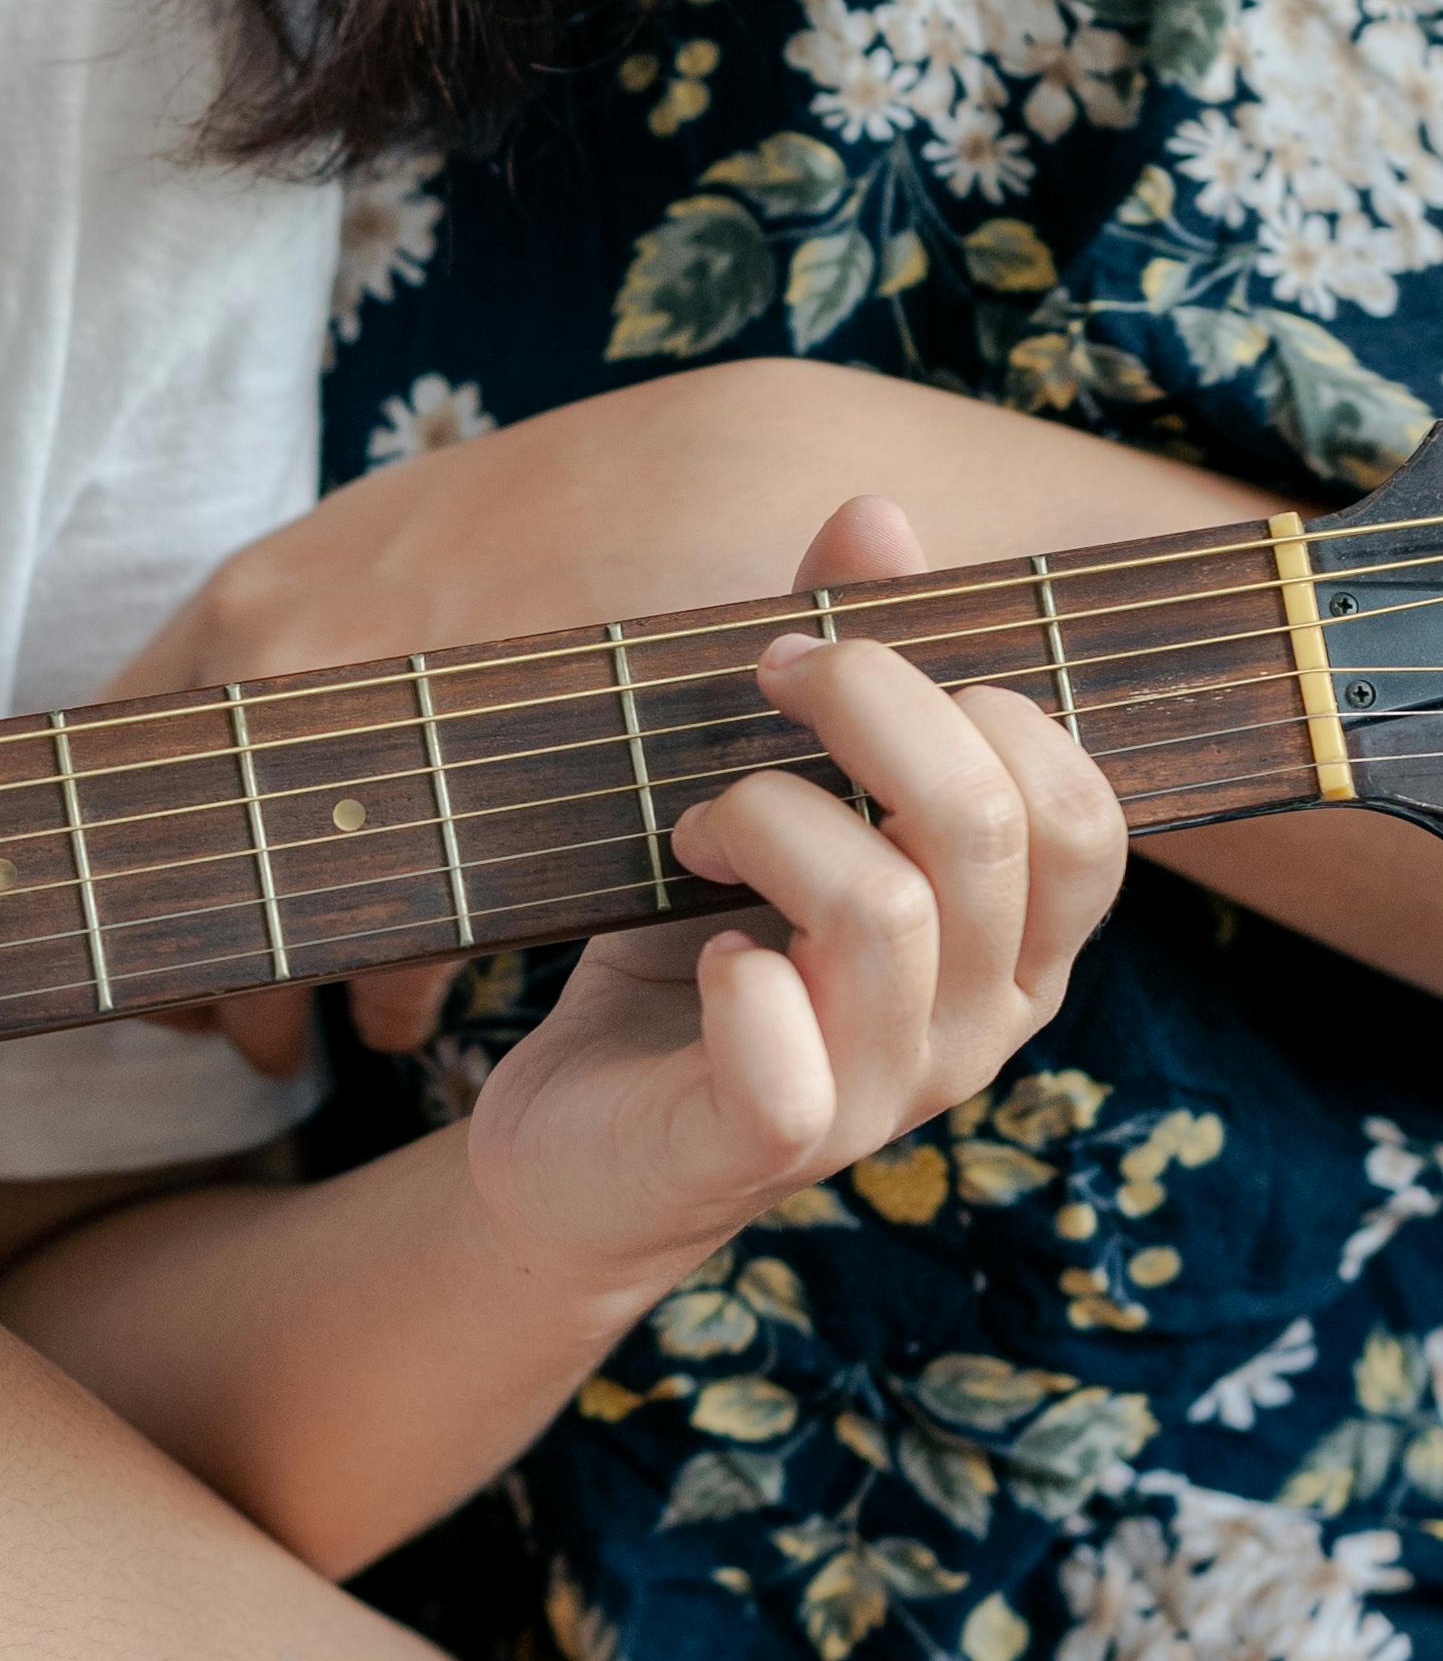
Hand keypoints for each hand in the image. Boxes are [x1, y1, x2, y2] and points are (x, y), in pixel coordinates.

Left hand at [134, 356, 1262, 1061]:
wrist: (577, 1146)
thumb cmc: (694, 956)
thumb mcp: (772, 798)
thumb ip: (843, 671)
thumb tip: (878, 514)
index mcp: (1013, 941)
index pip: (1082, 810)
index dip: (972, 696)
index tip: (826, 647)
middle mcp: (980, 1024)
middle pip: (989, 829)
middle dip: (871, 708)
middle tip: (760, 681)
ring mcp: (889, 1096)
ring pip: (888, 914)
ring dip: (769, 819)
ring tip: (698, 828)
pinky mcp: (773, 1146)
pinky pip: (786, 1060)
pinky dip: (733, 981)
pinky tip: (699, 956)